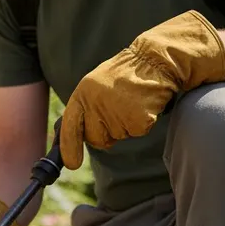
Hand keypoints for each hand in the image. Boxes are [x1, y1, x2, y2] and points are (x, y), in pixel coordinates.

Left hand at [60, 10, 224, 169]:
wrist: (155, 61)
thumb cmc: (126, 75)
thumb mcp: (97, 86)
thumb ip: (85, 108)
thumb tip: (73, 139)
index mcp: (83, 93)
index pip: (70, 126)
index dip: (69, 147)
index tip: (72, 163)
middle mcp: (96, 104)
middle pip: (96, 139)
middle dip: (106, 134)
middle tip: (119, 110)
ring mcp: (116, 112)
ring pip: (117, 136)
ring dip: (125, 125)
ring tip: (132, 102)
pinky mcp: (137, 120)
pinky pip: (136, 132)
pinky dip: (142, 123)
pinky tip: (144, 105)